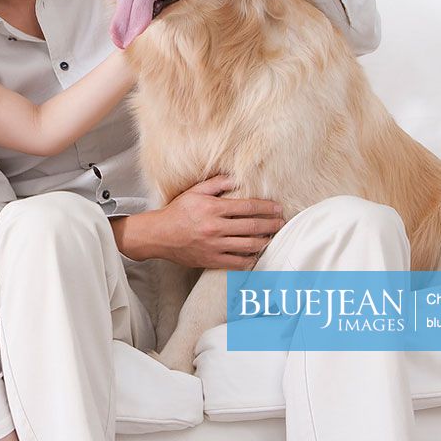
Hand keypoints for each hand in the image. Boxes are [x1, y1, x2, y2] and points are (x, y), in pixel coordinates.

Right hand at [150, 175, 284, 269]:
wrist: (158, 235)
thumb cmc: (177, 212)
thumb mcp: (194, 192)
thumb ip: (216, 184)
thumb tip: (236, 179)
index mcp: (213, 208)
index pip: (247, 206)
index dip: (266, 207)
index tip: (277, 208)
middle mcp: (216, 227)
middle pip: (253, 226)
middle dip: (271, 224)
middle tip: (281, 222)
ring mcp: (214, 246)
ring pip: (249, 245)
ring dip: (265, 241)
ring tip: (271, 237)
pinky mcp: (212, 260)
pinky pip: (238, 262)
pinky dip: (250, 259)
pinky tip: (256, 254)